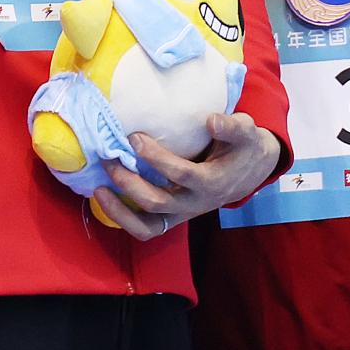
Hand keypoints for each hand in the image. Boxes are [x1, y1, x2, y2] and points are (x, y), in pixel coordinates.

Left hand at [91, 112, 282, 240]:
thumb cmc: (244, 147)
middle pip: (157, 202)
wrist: (250, 172)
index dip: (156, 158)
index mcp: (212, 182)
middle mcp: (196, 204)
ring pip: (148, 226)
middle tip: (109, 157)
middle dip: (129, 182)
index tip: (134, 137)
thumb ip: (232, 126)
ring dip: (120, 210)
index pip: (181, 174)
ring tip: (99, 189)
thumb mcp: (246, 132)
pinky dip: (125, 219)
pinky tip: (107, 199)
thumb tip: (211, 121)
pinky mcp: (174, 217)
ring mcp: (183, 214)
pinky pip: (147, 228)